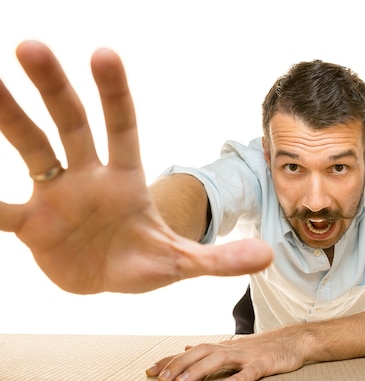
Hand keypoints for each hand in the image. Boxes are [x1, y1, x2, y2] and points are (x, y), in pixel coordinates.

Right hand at [0, 41, 271, 292]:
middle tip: (32, 46)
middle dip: (55, 88)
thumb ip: (219, 259)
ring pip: (31, 150)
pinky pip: (2, 209)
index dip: (115, 93)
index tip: (104, 53)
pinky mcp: (32, 225)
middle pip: (71, 124)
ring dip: (8, 118)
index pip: (123, 127)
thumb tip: (267, 256)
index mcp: (126, 178)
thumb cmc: (145, 259)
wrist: (109, 278)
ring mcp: (56, 197)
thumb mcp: (182, 261)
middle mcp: (88, 176)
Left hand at [146, 331, 309, 380]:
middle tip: (161, 379)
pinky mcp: (266, 363)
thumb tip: (187, 348)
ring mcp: (249, 355)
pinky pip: (252, 371)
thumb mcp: (234, 347)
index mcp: (224, 346)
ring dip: (200, 370)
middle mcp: (232, 348)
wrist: (295, 340)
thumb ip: (211, 349)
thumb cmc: (264, 346)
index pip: (192, 351)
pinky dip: (240, 378)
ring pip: (221, 359)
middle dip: (179, 364)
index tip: (150, 371)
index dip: (171, 360)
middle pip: (201, 352)